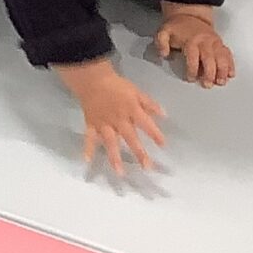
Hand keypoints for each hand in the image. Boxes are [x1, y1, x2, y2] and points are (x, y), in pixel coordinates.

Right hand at [58, 59, 166, 175]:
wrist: (92, 79)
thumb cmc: (117, 86)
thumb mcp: (136, 91)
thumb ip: (149, 104)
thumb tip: (164, 115)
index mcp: (131, 110)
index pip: (146, 123)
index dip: (155, 134)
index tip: (163, 145)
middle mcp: (118, 119)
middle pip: (130, 137)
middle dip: (139, 152)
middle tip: (147, 167)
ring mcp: (104, 123)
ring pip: (110, 142)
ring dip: (114, 157)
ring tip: (120, 173)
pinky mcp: (92, 124)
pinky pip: (90, 138)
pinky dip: (88, 148)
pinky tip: (87, 160)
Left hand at [154, 8, 235, 87]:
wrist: (189, 15)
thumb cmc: (177, 26)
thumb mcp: (163, 31)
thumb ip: (161, 42)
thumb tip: (163, 54)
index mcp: (190, 40)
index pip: (193, 57)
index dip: (192, 69)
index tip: (191, 78)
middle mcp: (204, 42)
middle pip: (209, 59)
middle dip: (209, 73)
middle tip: (207, 84)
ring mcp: (214, 42)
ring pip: (222, 57)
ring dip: (222, 71)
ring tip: (220, 82)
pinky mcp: (220, 43)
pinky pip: (228, 54)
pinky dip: (230, 64)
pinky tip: (230, 74)